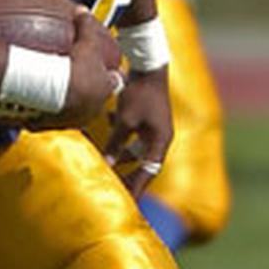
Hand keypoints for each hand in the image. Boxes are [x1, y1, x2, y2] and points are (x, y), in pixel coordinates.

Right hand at [29, 9, 121, 128]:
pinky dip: (42, 109)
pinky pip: (46, 117)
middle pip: (94, 99)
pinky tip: (31, 101)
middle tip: (78, 79)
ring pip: (71, 110)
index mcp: (105, 89)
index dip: (110, 73)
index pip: (114, 81)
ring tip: (54, 91)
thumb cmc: (76, 68)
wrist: (53, 94)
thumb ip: (87, 26)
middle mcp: (92, 109)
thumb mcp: (85, 43)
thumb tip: (82, 9)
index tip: (106, 67)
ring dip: (65, 102)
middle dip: (88, 90)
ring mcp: (72, 120)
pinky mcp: (51, 126)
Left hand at [103, 67, 172, 197]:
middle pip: (143, 163)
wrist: (149, 65)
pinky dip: (122, 134)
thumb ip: (115, 144)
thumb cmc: (139, 94)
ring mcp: (155, 126)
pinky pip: (135, 132)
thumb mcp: (124, 121)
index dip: (137, 187)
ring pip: (137, 147)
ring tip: (107, 161)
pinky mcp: (148, 116)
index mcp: (160, 141)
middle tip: (115, 187)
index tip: (128, 202)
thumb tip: (106, 165)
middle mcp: (161, 137)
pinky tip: (108, 120)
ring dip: (122, 152)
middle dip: (128, 174)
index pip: (148, 172)